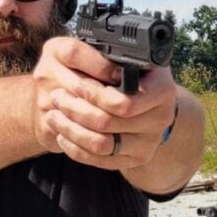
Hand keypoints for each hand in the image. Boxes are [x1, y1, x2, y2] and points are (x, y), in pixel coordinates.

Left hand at [31, 37, 176, 169]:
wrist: (149, 97)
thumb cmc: (132, 70)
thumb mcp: (126, 55)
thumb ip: (109, 58)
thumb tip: (85, 59)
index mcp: (162, 89)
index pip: (123, 102)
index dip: (93, 95)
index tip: (73, 84)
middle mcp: (162, 117)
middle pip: (109, 123)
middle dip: (75, 109)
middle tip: (56, 97)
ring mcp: (150, 142)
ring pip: (101, 145)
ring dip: (71, 130)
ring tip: (53, 115)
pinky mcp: (137, 159)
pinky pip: (101, 161)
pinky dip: (76, 149)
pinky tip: (62, 135)